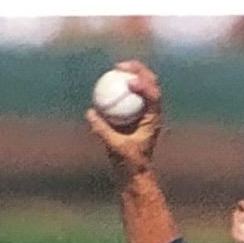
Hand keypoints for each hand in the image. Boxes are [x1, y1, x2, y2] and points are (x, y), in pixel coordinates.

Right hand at [85, 59, 163, 178]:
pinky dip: (119, 89)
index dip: (143, 84)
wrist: (134, 176)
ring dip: (130, 74)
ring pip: (141, 87)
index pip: (153, 95)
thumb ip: (103, 130)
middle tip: (120, 66)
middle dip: (138, 70)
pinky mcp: (134, 116)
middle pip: (150, 83)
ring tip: (115, 68)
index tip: (128, 81)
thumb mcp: (115, 147)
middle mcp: (151, 113)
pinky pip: (128, 98)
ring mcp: (144, 113)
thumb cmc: (129, 164)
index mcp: (153, 119)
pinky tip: (106, 84)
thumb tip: (90, 113)